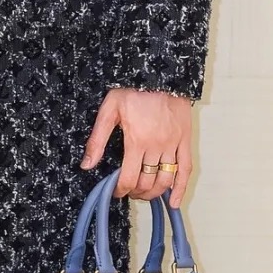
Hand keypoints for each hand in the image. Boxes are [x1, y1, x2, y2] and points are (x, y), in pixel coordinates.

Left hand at [80, 87, 193, 204]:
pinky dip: (181, 187)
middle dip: (136, 192)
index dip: (120, 190)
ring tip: (145, 193)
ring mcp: (173, 144)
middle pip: (147, 182)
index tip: (116, 191)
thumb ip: (97, 139)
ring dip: (154, 192)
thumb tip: (87, 165)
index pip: (129, 178)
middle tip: (128, 191)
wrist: (159, 70)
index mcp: (137, 140)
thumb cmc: (133, 88)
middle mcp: (157, 146)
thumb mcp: (109, 110)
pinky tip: (174, 201)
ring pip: (165, 179)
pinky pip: (185, 168)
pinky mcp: (185, 140)